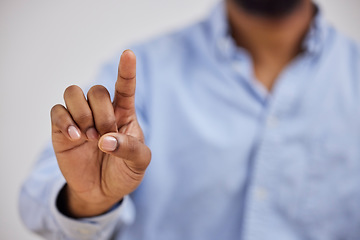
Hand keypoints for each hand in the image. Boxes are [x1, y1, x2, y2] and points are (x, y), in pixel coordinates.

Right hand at [51, 50, 150, 217]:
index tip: (128, 54)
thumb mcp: (139, 163)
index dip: (126, 70)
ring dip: (83, 114)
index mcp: (123, 113)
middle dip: (102, 114)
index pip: (124, 86)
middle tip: (105, 136)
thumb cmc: (124, 172)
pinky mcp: (62, 129)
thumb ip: (130, 148)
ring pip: (73, 92)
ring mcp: (81, 118)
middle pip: (97, 90)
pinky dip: (65, 122)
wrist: (102, 192)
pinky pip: (57, 111)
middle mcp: (101, 110)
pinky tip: (75, 137)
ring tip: (90, 137)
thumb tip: (105, 140)